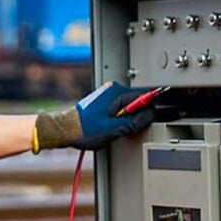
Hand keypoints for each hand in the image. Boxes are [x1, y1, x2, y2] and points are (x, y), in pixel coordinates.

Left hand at [32, 81, 159, 151]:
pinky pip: (119, 107)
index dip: (153, 107)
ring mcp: (107, 94)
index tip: (158, 114)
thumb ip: (135, 121)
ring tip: (116, 129)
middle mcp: (112, 89)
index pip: (146, 94)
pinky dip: (120, 117)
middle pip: (138, 100)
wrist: (62, 130)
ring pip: (128, 105)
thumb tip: (149, 116)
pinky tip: (111, 127)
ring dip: (128, 117)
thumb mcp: (114, 129)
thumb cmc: (82, 130)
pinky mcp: (102, 101)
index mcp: (117, 93)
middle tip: (130, 128)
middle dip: (139, 114)